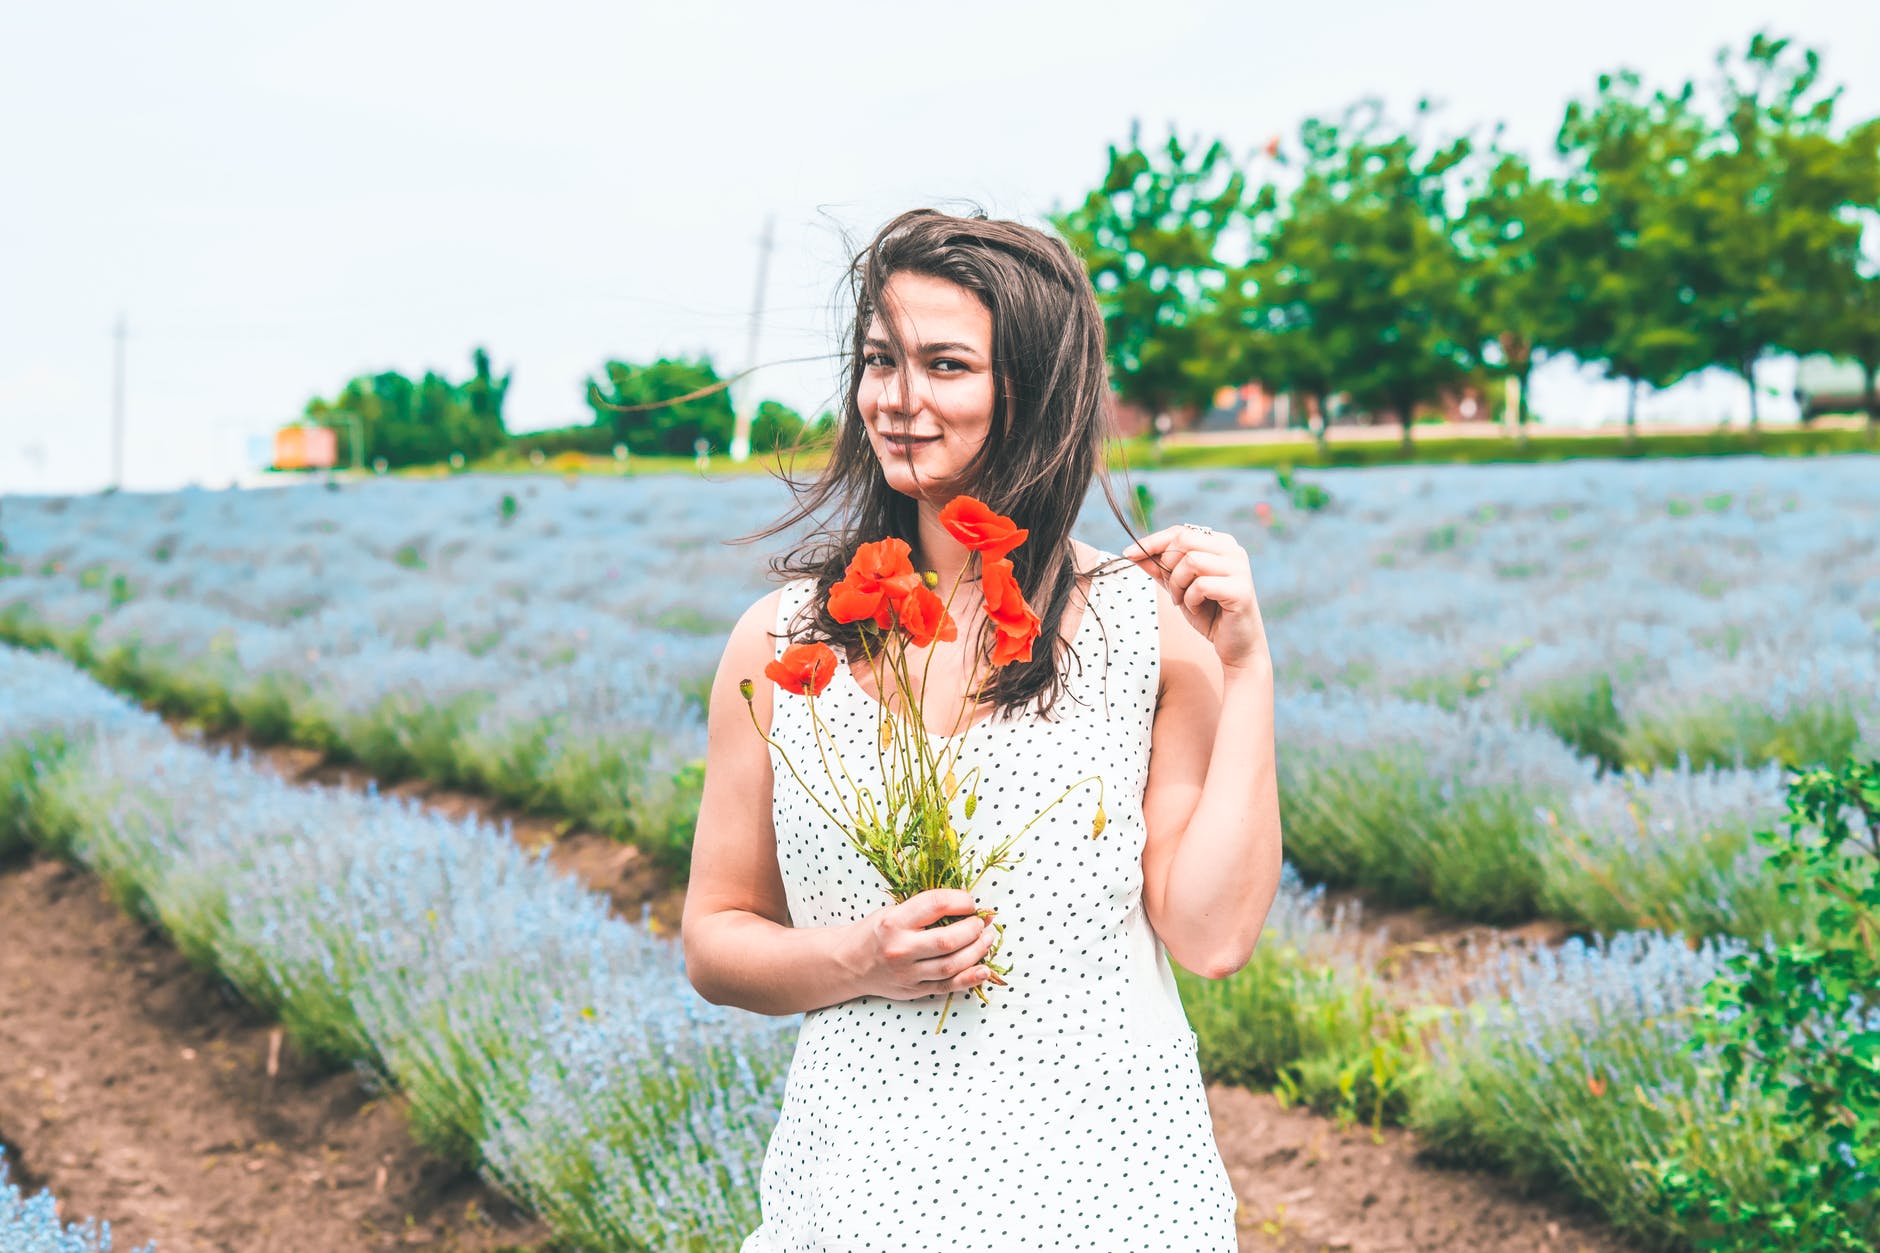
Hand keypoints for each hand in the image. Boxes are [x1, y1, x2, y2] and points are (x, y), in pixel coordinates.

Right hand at [848, 888, 998, 1001]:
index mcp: (893, 922)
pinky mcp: (914, 991)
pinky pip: (948, 986)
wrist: (849, 964)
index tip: (970, 902)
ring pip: (952, 965)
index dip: (960, 901)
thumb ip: (924, 910)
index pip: (935, 905)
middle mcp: (900, 948)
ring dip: (977, 951)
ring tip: (988, 939)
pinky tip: (984, 969)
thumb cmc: (875, 932)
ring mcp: (907, 973)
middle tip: (982, 922)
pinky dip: (970, 978)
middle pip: (947, 940)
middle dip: (973, 929)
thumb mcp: (892, 911)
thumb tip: (966, 907)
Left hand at [1121, 524, 1269, 671]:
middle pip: (1184, 541)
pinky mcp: (1241, 589)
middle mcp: (1233, 550)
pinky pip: (1201, 584)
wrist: (1236, 646)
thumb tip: (1133, 552)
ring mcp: (1240, 568)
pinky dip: (1191, 599)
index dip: (1152, 541)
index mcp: (1220, 544)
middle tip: (1173, 591)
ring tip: (1184, 601)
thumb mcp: (1178, 588)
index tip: (1128, 553)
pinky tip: (1198, 609)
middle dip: (1167, 567)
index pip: (1180, 531)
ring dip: (1178, 585)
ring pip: (1191, 561)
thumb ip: (1160, 569)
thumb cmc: (1209, 614)